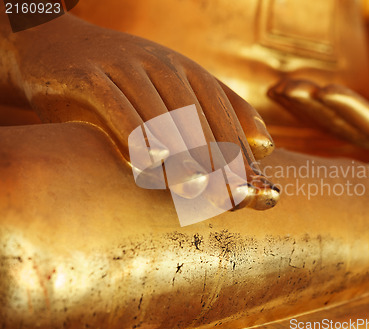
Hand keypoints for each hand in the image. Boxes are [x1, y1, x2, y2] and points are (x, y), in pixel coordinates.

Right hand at [9, 14, 278, 208]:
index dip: (241, 153)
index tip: (255, 190)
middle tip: (231, 198)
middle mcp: (162, 66)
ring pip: (160, 113)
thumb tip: (269, 147)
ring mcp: (125, 66)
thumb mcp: (172, 96)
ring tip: (197, 186)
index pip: (224, 115)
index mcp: (188, 73)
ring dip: (180, 152)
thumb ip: (217, 120)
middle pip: (198, 116)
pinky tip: (147, 162)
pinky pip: (114, 105)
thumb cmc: (124, 85)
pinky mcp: (88, 74)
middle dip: (217, 160)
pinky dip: (133, 132)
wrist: (56, 46)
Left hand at [268, 64, 368, 167]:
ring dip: (308, 110)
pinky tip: (290, 95)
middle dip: (317, 109)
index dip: (353, 111)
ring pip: (339, 128)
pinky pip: (340, 121)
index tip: (324, 90)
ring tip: (277, 89)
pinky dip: (315, 109)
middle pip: (351, 131)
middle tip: (284, 87)